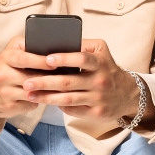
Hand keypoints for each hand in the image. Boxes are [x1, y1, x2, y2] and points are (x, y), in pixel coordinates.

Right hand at [0, 36, 55, 125]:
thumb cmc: (4, 67)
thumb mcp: (11, 51)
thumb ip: (26, 45)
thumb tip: (48, 44)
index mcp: (5, 58)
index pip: (25, 59)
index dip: (41, 61)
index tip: (55, 63)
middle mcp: (2, 75)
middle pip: (31, 79)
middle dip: (49, 79)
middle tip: (65, 78)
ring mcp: (4, 93)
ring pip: (33, 93)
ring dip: (47, 91)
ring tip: (59, 88)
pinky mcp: (8, 107)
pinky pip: (31, 104)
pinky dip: (39, 101)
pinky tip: (44, 96)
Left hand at [24, 39, 149, 128]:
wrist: (128, 94)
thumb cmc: (108, 69)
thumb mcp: (102, 51)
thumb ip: (84, 45)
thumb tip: (59, 41)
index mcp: (99, 63)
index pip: (81, 59)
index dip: (63, 59)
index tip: (46, 59)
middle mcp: (99, 81)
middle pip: (68, 82)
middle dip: (45, 82)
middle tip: (27, 82)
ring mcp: (98, 98)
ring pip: (67, 99)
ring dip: (46, 97)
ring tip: (30, 95)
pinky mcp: (96, 113)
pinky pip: (73, 110)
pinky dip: (59, 106)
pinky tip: (46, 102)